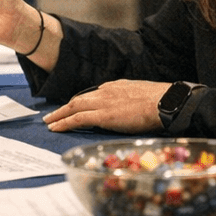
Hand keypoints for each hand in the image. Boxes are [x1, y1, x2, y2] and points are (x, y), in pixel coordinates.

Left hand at [41, 79, 173, 133]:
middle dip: (64, 108)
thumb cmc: (160, 100)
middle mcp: (105, 92)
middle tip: (52, 115)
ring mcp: (103, 103)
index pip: (93, 95)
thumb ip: (130, 98)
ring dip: (59, 115)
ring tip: (49, 122)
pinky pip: (78, 119)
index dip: (81, 103)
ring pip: (74, 107)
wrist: (165, 102)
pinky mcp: (104, 115)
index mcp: (115, 86)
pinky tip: (57, 128)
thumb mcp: (141, 93)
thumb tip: (129, 106)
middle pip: (79, 99)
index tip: (73, 108)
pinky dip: (65, 122)